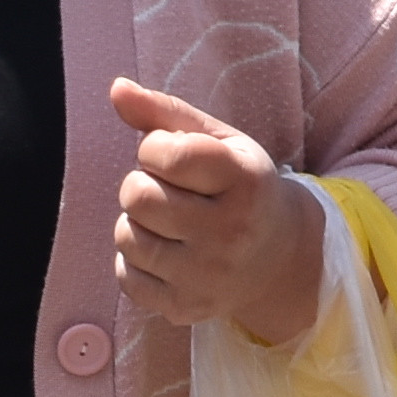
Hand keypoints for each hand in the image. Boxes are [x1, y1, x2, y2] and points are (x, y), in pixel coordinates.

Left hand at [108, 81, 320, 339]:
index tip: (171, 156)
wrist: (281, 259)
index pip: (167, 154)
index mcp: (245, 179)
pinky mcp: (186, 308)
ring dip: (136, 223)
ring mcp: (208, 275)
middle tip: (166, 190)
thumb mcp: (219, 142)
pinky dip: (135, 261)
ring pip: (127, 237)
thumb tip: (115, 88)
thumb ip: (165, 113)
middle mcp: (231, 231)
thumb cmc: (240, 188)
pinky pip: (126, 277)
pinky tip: (166, 253)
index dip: (153, 149)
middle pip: (138, 197)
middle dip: (140, 185)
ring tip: (166, 222)